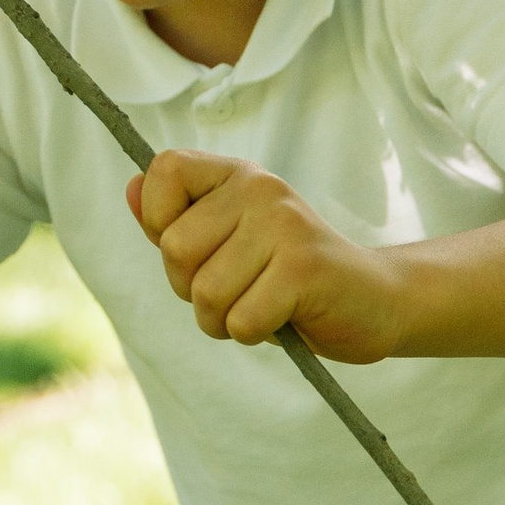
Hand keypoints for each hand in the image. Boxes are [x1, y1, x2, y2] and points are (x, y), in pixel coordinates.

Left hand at [127, 149, 409, 361]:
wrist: (375, 298)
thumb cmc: (291, 275)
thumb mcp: (231, 241)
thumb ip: (179, 219)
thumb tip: (130, 187)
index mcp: (238, 176)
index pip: (164, 171)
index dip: (160, 220)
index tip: (199, 247)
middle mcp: (261, 189)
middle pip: (176, 249)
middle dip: (194, 289)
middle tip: (239, 288)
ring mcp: (285, 226)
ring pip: (207, 292)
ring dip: (224, 319)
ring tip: (261, 305)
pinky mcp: (304, 268)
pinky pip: (242, 320)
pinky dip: (255, 333)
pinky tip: (284, 317)